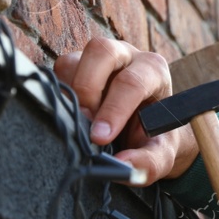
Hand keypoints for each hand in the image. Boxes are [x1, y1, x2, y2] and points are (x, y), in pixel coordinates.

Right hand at [53, 37, 197, 185]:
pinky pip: (57, 73)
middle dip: (87, 88)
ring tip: (78, 122)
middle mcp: (125, 56)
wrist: (145, 129)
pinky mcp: (75, 66)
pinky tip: (69, 115)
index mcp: (152, 70)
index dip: (113, 110)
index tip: (100, 138)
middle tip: (84, 121)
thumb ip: (149, 162)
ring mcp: (97, 59)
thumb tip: (122, 166)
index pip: (131, 82)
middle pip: (101, 52)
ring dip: (69, 93)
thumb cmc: (154, 136)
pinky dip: (57, 94)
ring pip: (72, 61)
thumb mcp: (161, 153)